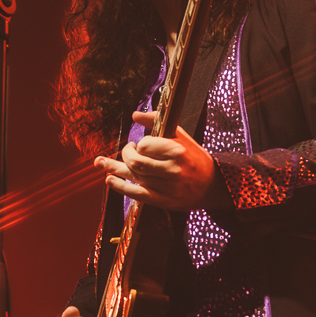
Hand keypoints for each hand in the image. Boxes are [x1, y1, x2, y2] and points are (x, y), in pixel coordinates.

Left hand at [96, 112, 214, 210]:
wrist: (213, 186)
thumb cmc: (195, 158)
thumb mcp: (181, 136)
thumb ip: (157, 122)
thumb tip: (134, 115)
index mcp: (178, 151)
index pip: (146, 145)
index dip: (140, 144)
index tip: (141, 143)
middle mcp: (172, 170)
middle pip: (135, 162)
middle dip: (126, 153)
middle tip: (129, 150)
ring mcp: (167, 188)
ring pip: (132, 176)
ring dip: (114, 168)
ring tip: (102, 163)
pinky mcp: (163, 201)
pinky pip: (135, 194)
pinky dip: (119, 186)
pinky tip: (109, 179)